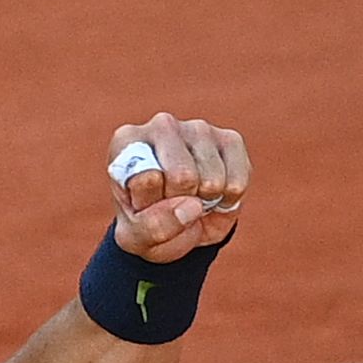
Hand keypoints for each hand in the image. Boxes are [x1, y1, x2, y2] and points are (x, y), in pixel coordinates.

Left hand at [107, 113, 250, 262]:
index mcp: (127, 141)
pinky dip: (226, 200)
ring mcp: (198, 128)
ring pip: (212, 181)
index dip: (149, 205)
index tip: (141, 203)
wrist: (176, 222)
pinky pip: (236, 183)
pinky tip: (211, 193)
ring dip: (203, 202)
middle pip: (183, 177)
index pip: (146, 178)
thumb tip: (193, 206)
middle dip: (179, 202)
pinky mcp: (230, 139)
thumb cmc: (147, 222)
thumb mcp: (135, 237)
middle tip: (170, 202)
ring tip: (189, 197)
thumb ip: (152, 227)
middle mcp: (162, 125)